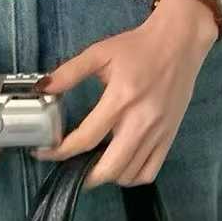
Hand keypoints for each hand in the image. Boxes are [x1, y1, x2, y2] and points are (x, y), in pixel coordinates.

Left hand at [32, 0, 220, 187]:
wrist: (179, 43)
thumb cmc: (138, 47)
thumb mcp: (100, 53)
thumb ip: (70, 72)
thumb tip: (42, 88)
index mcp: (121, 98)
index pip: (87, 138)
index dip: (60, 151)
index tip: (44, 152)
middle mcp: (141, 120)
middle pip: (110, 167)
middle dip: (84, 176)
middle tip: (68, 168)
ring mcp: (158, 132)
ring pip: (129, 174)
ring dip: (106, 176)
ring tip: (92, 165)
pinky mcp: (170, 137)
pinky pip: (149, 172)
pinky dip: (131, 177)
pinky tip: (119, 165)